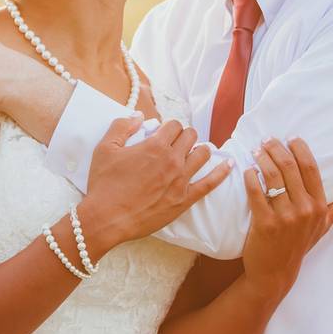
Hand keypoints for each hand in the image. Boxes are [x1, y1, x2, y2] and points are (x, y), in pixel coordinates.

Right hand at [78, 117, 232, 249]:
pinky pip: (210, 183)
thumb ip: (122, 126)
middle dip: (184, 136)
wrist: (107, 218)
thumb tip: (138, 115)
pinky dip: (222, 172)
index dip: (169, 127)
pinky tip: (229, 165)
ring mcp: (181, 180)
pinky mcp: (184, 200)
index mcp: (154, 146)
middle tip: (176, 144)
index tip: (163, 134)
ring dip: (200, 149)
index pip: (174, 125)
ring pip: (203, 154)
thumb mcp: (105, 148)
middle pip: (191, 136)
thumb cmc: (104, 184)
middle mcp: (172, 160)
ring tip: (195, 151)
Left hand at [241, 138, 332, 298]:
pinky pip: (256, 192)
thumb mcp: (324, 226)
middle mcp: (305, 210)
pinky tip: (248, 170)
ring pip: (272, 176)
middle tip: (267, 140)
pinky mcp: (265, 223)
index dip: (300, 149)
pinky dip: (251, 177)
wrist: (275, 273)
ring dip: (262, 158)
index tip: (290, 138)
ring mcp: (286, 217)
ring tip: (256, 151)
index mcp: (320, 206)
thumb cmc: (299, 246)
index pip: (311, 168)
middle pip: (290, 167)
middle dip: (276, 148)